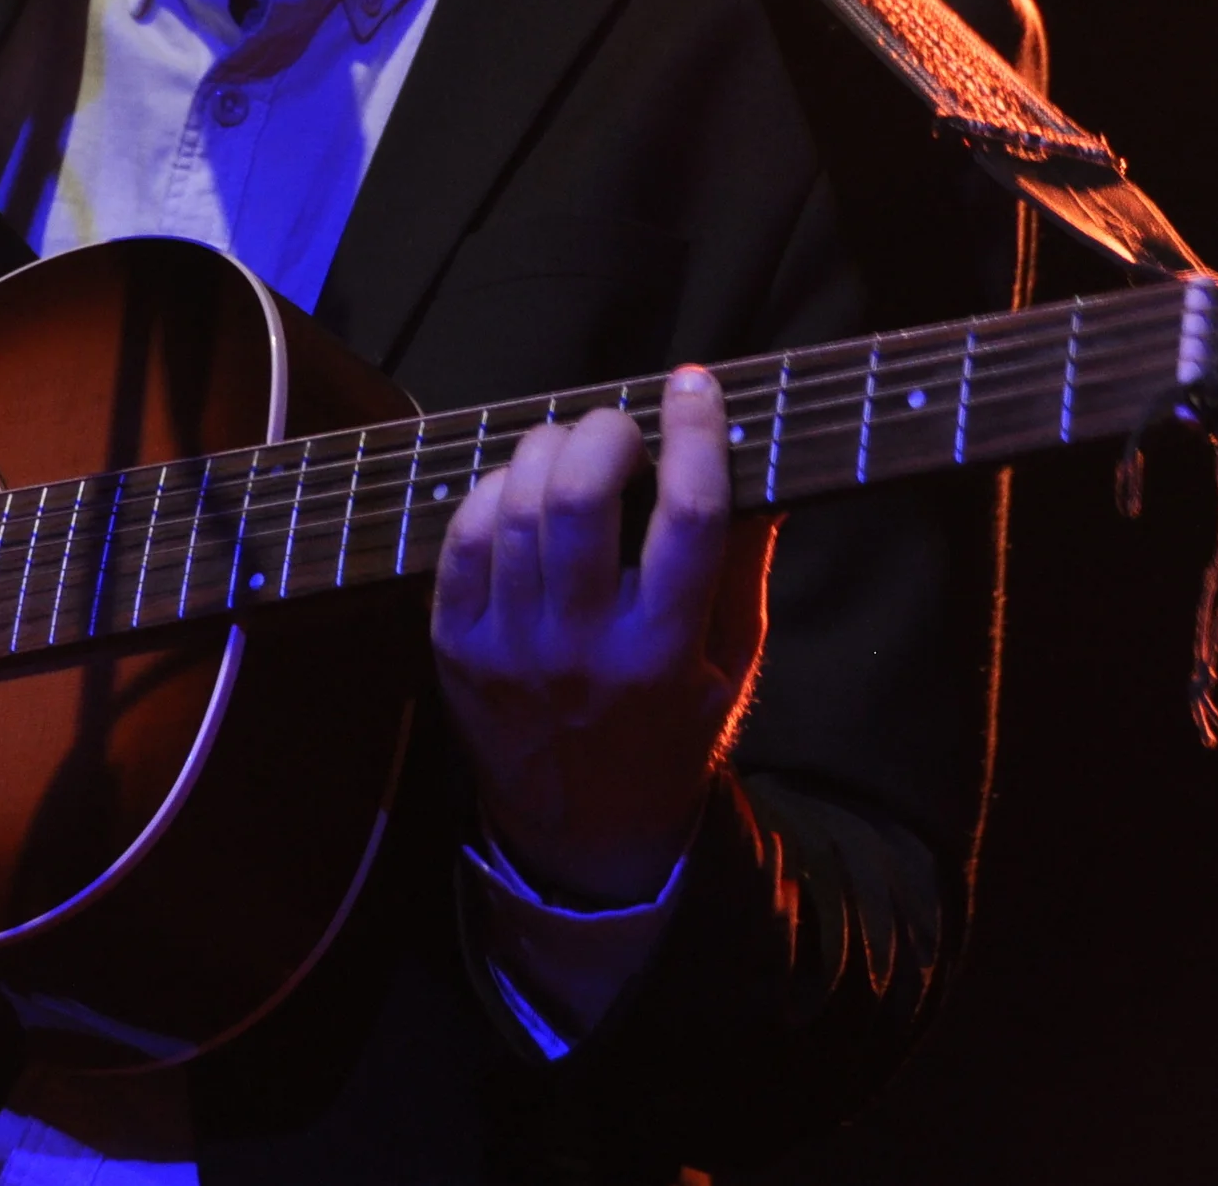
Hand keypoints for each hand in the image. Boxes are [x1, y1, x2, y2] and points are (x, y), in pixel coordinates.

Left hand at [431, 367, 771, 906]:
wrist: (582, 833)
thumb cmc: (671, 733)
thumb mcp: (733, 668)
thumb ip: (745, 570)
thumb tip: (763, 468)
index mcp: (666, 654)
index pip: (688, 520)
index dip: (695, 436)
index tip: (695, 385)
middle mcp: (582, 648)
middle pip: (580, 498)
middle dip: (604, 433)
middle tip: (623, 428)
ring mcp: (509, 647)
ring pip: (516, 506)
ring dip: (547, 450)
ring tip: (574, 449)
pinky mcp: (455, 644)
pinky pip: (463, 537)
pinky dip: (492, 491)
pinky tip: (521, 489)